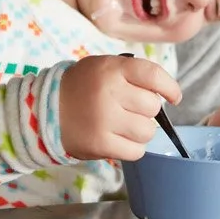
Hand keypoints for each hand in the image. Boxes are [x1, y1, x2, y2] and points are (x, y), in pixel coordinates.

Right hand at [59, 55, 182, 162]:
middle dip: (147, 111)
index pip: (153, 75)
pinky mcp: (100, 144)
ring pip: (147, 131)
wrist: (45, 109)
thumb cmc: (82, 87)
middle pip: (153, 107)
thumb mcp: (103, 67)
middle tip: (130, 110)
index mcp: (112, 69)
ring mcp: (104, 119)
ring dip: (141, 131)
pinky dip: (132, 148)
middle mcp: (109, 92)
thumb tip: (165, 94)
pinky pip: (136, 151)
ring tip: (123, 126)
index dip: (170, 87)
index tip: (174, 97)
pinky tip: (119, 140)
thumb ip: (132, 74)